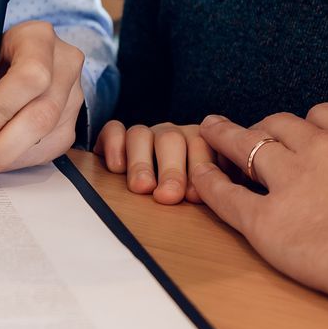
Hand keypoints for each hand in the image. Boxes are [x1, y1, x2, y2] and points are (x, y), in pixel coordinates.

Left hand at [0, 21, 85, 176]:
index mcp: (37, 38)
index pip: (30, 76)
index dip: (0, 109)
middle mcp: (64, 63)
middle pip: (43, 112)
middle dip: (3, 144)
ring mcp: (74, 95)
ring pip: (46, 136)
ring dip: (7, 156)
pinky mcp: (71, 125)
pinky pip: (48, 152)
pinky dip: (17, 161)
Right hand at [93, 120, 212, 203]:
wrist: (153, 192)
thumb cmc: (190, 196)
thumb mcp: (207, 194)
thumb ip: (213, 190)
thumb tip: (211, 197)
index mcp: (202, 145)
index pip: (204, 145)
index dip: (199, 167)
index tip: (194, 196)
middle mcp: (175, 136)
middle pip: (172, 140)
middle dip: (171, 170)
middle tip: (169, 196)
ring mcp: (147, 135)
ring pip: (140, 135)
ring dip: (141, 163)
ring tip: (142, 188)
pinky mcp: (119, 137)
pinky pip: (114, 130)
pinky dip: (113, 145)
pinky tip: (116, 168)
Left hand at [191, 105, 327, 304]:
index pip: (324, 118)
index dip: (309, 124)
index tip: (301, 129)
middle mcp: (320, 150)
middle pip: (280, 126)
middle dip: (264, 126)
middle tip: (251, 131)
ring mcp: (290, 183)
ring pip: (247, 149)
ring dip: (225, 138)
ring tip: (208, 131)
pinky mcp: (268, 222)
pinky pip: (228, 198)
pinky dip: (210, 184)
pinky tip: (198, 176)